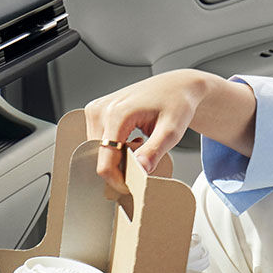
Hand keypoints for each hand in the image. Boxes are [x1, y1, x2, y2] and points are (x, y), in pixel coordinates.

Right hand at [84, 70, 216, 194]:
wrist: (175, 86)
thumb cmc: (176, 103)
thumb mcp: (172, 130)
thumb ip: (155, 151)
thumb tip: (139, 171)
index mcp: (117, 114)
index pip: (105, 161)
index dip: (117, 180)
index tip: (133, 186)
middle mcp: (100, 110)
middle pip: (99, 158)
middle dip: (119, 166)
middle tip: (144, 157)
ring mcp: (95, 110)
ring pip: (98, 151)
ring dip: (117, 157)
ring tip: (139, 144)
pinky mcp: (95, 112)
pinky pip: (98, 141)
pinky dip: (115, 148)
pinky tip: (131, 139)